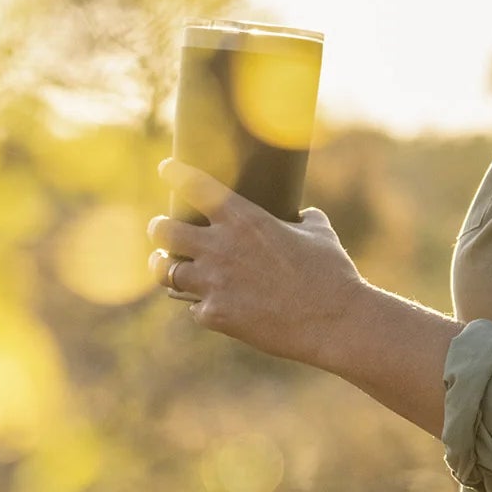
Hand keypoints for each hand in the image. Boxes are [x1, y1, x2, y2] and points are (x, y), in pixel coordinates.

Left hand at [148, 159, 367, 366]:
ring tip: (162, 264)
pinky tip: (206, 304)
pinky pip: (194, 307)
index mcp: (244, 219)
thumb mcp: (319, 234)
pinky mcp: (215, 315)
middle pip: (164, 230)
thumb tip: (304, 215)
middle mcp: (220, 247)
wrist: (333, 322)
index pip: (195, 186)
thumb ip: (304, 219)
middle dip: (158, 227)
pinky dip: (200, 305)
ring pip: (165, 271)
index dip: (175, 173)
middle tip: (160, 228)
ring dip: (163, 266)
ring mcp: (214, 283)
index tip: (166, 169)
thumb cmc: (331, 273)